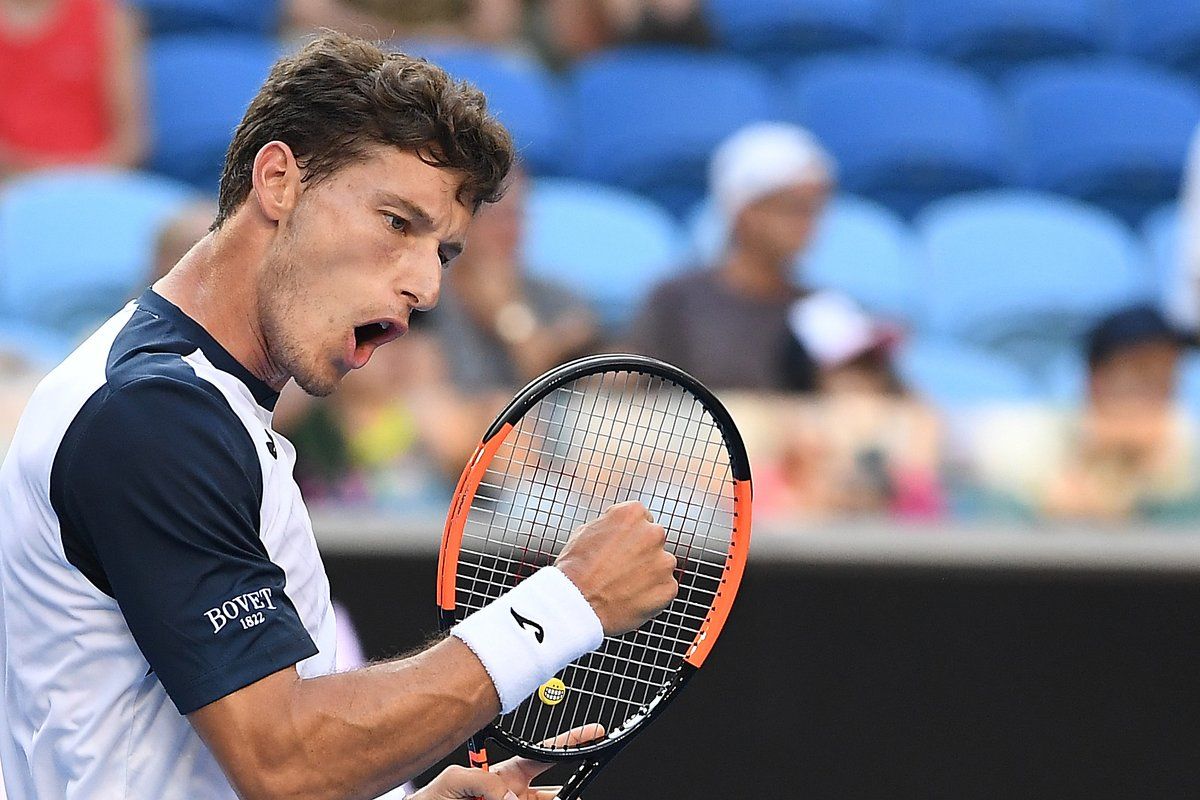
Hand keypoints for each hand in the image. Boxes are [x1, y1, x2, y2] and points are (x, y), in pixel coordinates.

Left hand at [408, 725, 604, 799]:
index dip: (569, 743)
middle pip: (552, 792)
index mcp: (506, 774)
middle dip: (567, 792)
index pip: (544, 754)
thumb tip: (510, 796)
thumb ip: (481, 781)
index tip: (593, 732)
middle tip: (573, 795)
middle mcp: (513, 794)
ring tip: (554, 798)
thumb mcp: (452, 779)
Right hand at [554, 501, 677, 635]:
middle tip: (620, 569)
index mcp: (633, 513)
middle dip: (641, 552)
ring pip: (661, 565)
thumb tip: (622, 530)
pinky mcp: (669, 587)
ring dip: (649, 573)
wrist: (577, 603)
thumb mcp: (587, 531)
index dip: (628, 535)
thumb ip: (613, 526)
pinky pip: (664, 588)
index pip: (641, 518)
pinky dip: (652, 595)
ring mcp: (664, 562)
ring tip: (622, 587)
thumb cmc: (575, 568)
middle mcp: (654, 533)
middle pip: (653, 540)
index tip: (618, 547)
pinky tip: (630, 599)